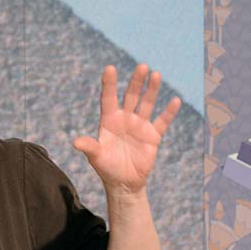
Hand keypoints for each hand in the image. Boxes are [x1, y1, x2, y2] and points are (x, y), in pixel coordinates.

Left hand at [72, 64, 180, 193]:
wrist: (124, 183)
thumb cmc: (106, 168)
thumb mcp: (96, 157)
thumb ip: (89, 147)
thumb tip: (75, 142)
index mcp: (109, 121)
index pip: (108, 98)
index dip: (109, 84)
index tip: (110, 68)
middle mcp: (125, 119)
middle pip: (131, 96)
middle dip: (136, 82)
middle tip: (141, 66)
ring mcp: (140, 126)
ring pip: (147, 104)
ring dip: (152, 90)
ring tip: (156, 75)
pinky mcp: (153, 136)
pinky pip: (162, 122)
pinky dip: (169, 112)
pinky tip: (175, 101)